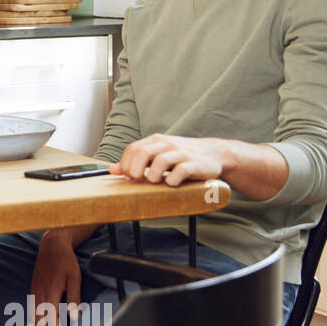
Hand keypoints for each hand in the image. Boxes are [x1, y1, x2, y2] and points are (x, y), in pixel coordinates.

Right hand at [28, 232, 81, 325]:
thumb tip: (75, 317)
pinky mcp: (33, 288)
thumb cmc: (66, 262)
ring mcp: (35, 291)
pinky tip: (41, 322)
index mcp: (51, 292)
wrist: (51, 246)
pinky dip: (36, 317)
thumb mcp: (75, 278)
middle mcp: (40, 293)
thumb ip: (74, 298)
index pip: (51, 318)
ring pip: (34, 314)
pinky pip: (32, 307)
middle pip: (40, 319)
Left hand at [109, 134, 224, 185]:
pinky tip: (172, 184)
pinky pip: (181, 171)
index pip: (133, 148)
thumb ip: (136, 161)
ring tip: (156, 182)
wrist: (214, 154)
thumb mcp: (157, 155)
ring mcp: (182, 153)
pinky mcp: (195, 164)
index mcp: (156, 141)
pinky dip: (173, 180)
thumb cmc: (181, 157)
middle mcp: (167, 144)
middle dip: (135, 170)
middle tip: (137, 181)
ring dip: (153, 176)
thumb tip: (112, 169)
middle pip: (143, 153)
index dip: (126, 164)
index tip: (128, 177)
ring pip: (161, 161)